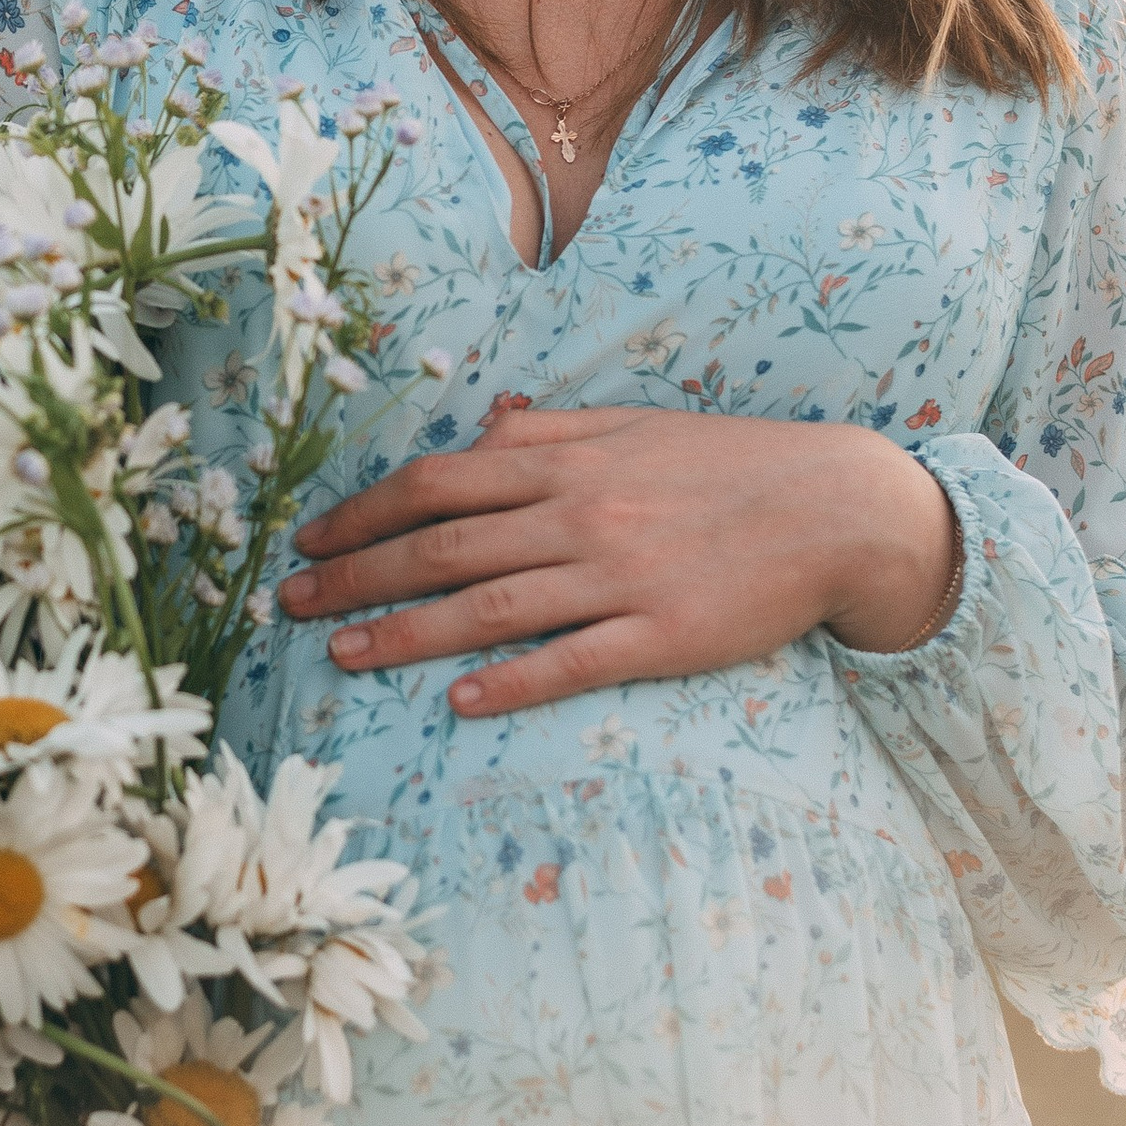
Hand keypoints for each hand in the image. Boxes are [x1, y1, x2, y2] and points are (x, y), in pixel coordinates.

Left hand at [279, 404, 956, 714]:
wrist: (837, 508)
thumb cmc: (728, 466)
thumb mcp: (631, 428)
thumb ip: (548, 433)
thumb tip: (479, 425)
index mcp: (566, 461)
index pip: (436, 483)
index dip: (361, 513)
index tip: (307, 539)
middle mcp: (580, 514)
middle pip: (441, 545)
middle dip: (355, 574)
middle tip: (289, 604)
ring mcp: (619, 577)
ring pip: (489, 605)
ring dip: (406, 632)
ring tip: (344, 653)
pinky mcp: (662, 635)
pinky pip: (572, 660)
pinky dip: (513, 678)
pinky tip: (461, 700)